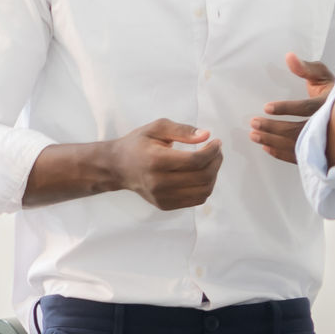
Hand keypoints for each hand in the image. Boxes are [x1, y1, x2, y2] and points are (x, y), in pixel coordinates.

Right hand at [100, 119, 221, 211]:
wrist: (118, 167)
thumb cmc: (138, 144)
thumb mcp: (157, 128)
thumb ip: (182, 130)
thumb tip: (206, 135)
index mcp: (156, 160)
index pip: (195, 160)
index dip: (212, 151)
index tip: (216, 142)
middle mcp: (158, 182)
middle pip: (202, 177)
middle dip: (216, 162)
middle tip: (216, 151)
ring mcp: (162, 197)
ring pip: (203, 191)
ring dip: (213, 175)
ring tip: (210, 162)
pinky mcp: (165, 205)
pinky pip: (196, 200)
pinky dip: (204, 187)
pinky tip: (200, 174)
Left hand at [251, 53, 334, 162]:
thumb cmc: (333, 91)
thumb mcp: (321, 75)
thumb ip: (305, 68)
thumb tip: (289, 57)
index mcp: (331, 104)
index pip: (306, 108)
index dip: (286, 108)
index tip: (266, 107)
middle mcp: (329, 125)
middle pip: (298, 131)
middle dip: (273, 127)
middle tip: (254, 122)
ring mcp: (325, 141)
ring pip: (296, 146)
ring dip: (272, 141)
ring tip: (254, 135)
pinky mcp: (319, 152)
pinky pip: (298, 157)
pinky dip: (280, 153)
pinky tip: (266, 147)